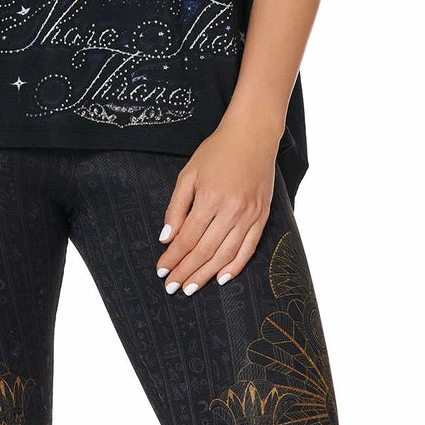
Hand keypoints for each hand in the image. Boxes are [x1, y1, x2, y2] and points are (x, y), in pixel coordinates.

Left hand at [155, 118, 278, 294]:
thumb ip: (176, 207)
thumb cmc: (217, 152)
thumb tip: (166, 239)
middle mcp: (232, 210)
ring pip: (226, 255)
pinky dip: (235, 266)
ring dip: (206, 275)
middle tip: (172, 288)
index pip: (187, 237)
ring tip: (191, 288)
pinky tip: (221, 279)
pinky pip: (249, 248)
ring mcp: (250, 215)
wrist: (252, 136)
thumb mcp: (188, 174)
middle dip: (186, 272)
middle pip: (205, 251)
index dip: (173, 258)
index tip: (161, 271)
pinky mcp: (262, 216)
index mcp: (210, 198)